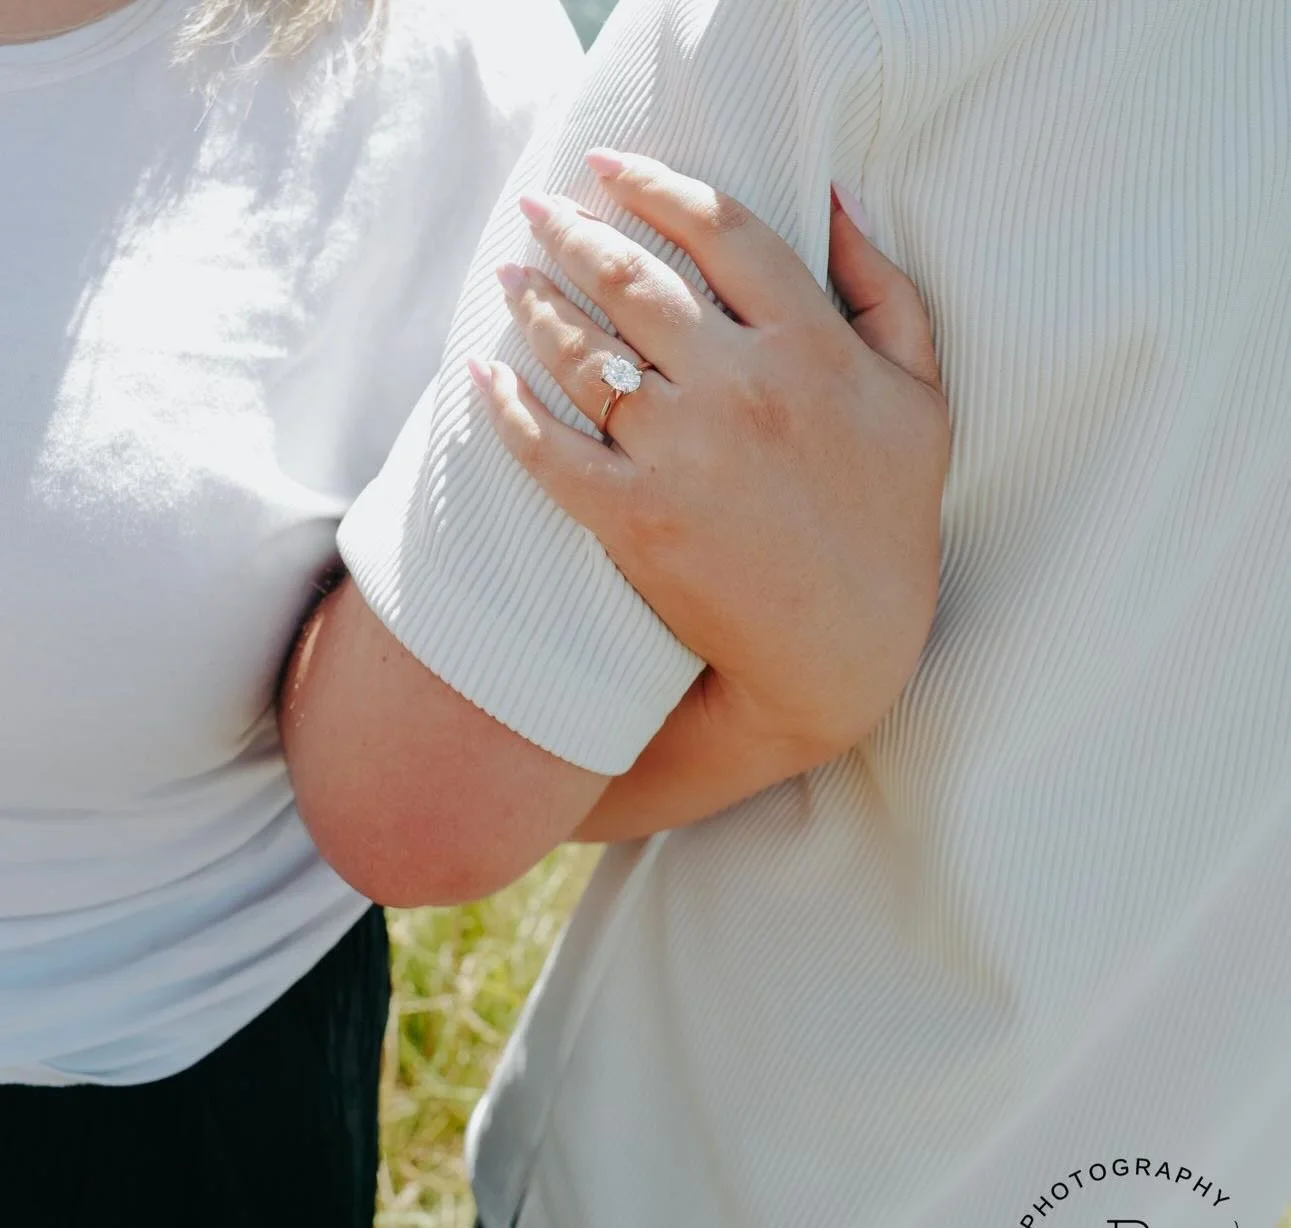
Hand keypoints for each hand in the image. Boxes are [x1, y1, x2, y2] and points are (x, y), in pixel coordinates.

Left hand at [467, 151, 948, 766]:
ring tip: (510, 278)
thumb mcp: (921, 398)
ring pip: (585, 352)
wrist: (844, 647)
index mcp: (812, 344)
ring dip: (536, 303)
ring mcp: (684, 454)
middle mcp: (742, 387)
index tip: (609, 167)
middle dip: (573, 231)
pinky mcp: (637, 519)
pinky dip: (509, 409)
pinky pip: (551, 450)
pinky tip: (485, 377)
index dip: (654, 185)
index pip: (720, 229)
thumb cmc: (887, 520)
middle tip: (537, 211)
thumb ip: (888, 291)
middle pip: (635, 279)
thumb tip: (838, 197)